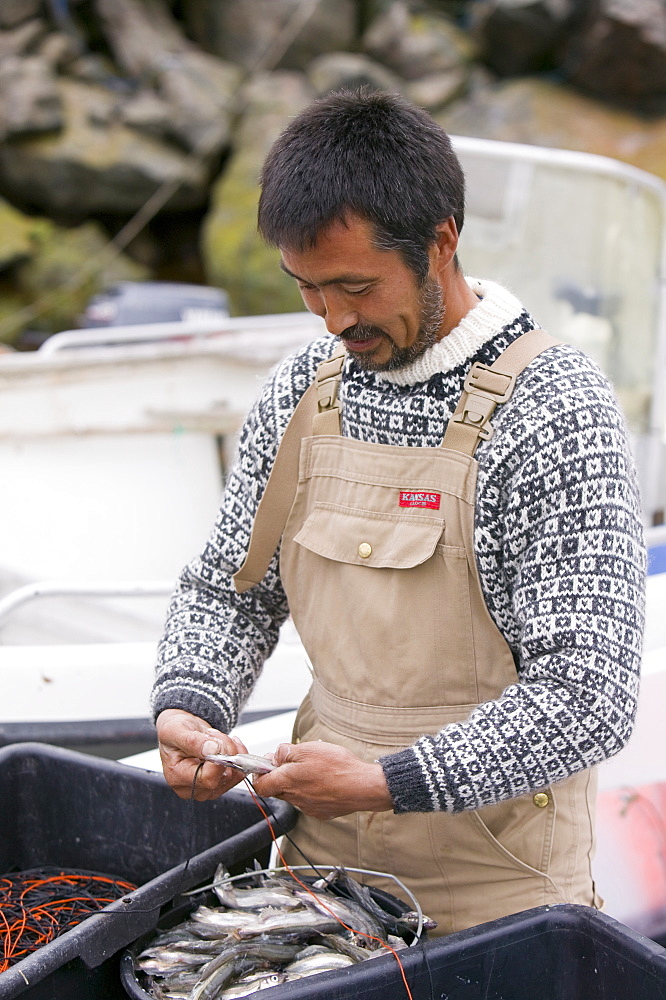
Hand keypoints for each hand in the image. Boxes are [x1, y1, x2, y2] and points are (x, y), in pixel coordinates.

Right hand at [156, 708, 247, 800]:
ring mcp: (207, 788)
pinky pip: (238, 773)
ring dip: (231, 750)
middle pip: (223, 776)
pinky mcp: (219, 783)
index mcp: (178, 778)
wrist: (180, 731)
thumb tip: (213, 750)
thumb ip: (193, 742)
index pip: (208, 779)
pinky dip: (238, 754)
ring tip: (216, 738)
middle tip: (213, 735)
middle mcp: (193, 788)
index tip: (214, 741)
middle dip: (225, 750)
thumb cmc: (174, 731)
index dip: (218, 759)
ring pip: (234, 774)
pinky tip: (227, 744)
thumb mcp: (176, 731)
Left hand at [252, 740, 393, 819]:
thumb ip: (286, 752)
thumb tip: (275, 755)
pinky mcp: (321, 812)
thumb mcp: (308, 748)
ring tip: (316, 769)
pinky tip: (326, 781)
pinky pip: (309, 801)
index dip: (260, 774)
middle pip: (277, 789)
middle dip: (282, 776)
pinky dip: (313, 791)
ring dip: (299, 783)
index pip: (260, 785)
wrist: (362, 787)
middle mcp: (295, 798)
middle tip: (295, 761)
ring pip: (294, 795)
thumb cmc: (337, 767)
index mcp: (287, 781)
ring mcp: (308, 807)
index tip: (267, 765)